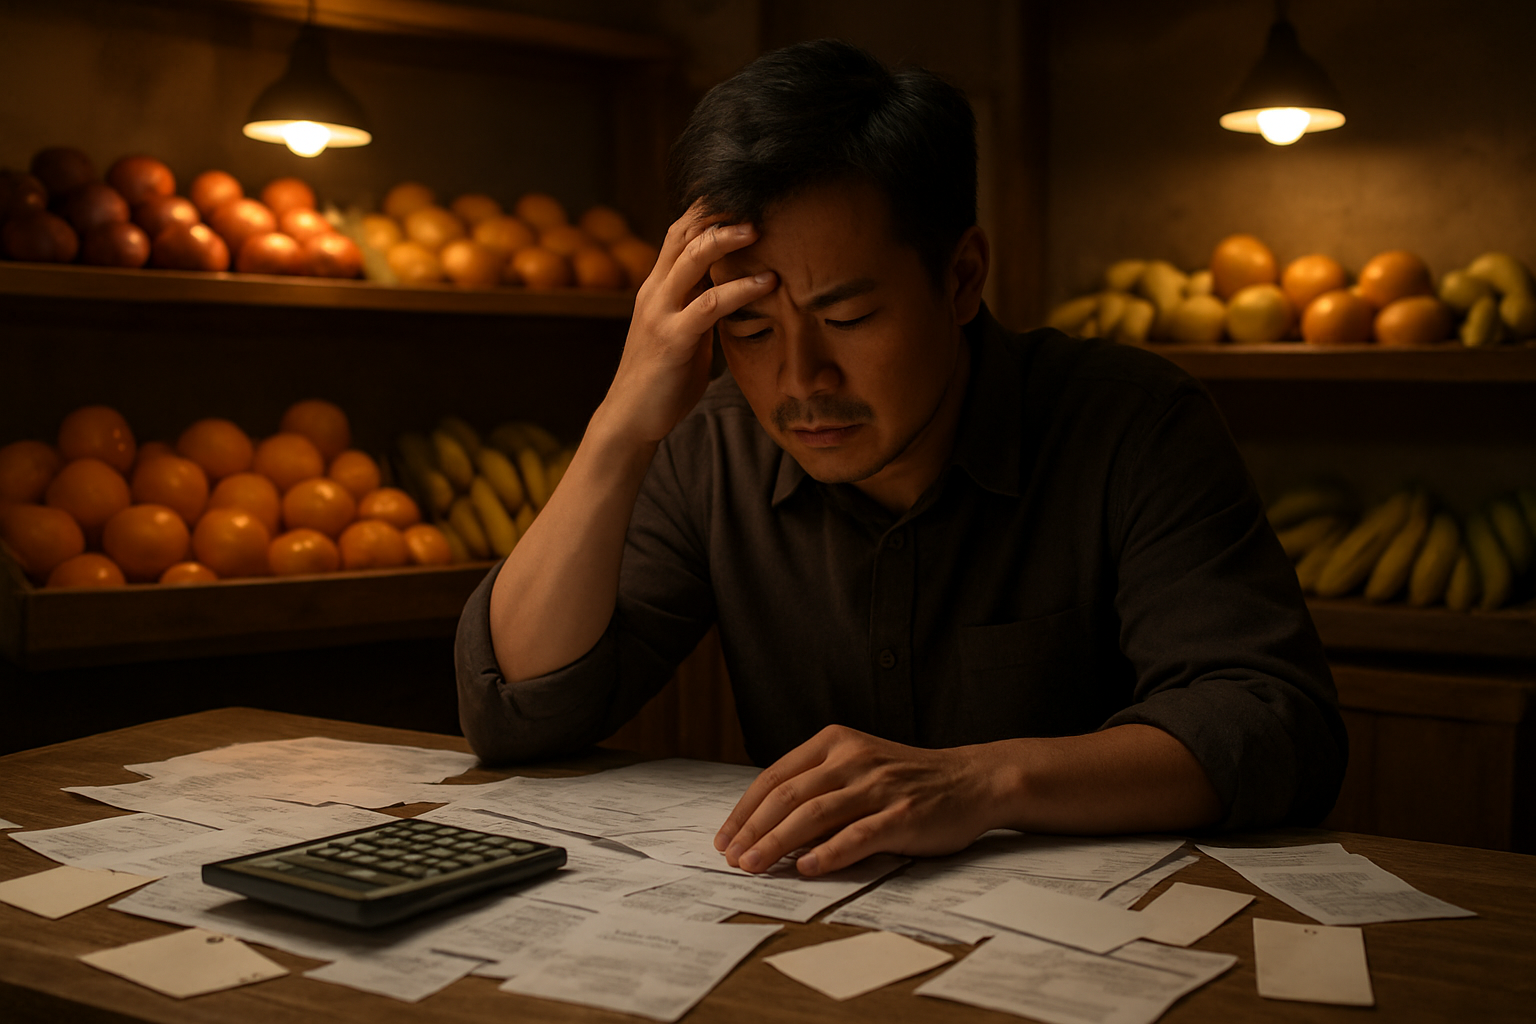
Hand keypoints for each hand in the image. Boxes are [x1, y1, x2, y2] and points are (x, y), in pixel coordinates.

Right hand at [600, 203, 776, 444]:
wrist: (631, 419)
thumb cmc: (663, 379)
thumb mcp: (684, 332)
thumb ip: (702, 307)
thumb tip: (735, 291)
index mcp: (658, 288)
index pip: (679, 233)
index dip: (708, 211)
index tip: (743, 196)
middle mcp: (654, 292)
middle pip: (682, 233)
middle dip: (717, 212)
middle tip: (755, 200)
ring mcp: (660, 314)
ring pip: (690, 259)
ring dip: (726, 239)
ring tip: (759, 228)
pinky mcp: (672, 339)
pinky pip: (708, 304)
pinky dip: (740, 289)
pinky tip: (767, 282)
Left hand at [713, 725, 1004, 876]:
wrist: (972, 780)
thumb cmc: (907, 780)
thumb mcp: (858, 767)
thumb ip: (818, 788)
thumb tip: (768, 828)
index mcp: (836, 742)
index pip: (776, 777)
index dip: (745, 810)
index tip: (725, 838)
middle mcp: (853, 759)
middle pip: (788, 796)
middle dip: (753, 830)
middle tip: (731, 858)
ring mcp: (879, 786)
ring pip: (814, 815)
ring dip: (777, 843)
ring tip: (754, 866)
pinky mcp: (902, 815)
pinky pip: (857, 835)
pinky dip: (828, 853)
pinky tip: (806, 869)